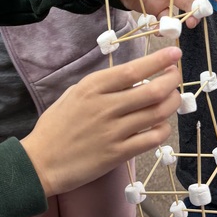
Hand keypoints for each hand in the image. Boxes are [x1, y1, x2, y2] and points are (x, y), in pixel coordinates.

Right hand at [22, 47, 181, 196]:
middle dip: (172, 81)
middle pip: (152, 91)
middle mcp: (105, 107)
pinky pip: (151, 139)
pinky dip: (163, 129)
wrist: (40, 163)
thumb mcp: (74, 94)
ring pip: (157, 113)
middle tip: (176, 76)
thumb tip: (133, 76)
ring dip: (172, 103)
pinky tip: (162, 125)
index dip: (158, 61)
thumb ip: (102, 85)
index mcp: (93, 88)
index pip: (133, 70)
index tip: (174, 53)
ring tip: (174, 98)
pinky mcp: (118, 154)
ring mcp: (113, 131)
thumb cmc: (56, 126)